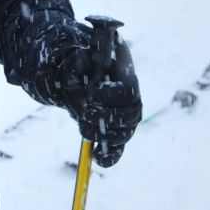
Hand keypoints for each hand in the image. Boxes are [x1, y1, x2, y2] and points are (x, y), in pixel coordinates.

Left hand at [49, 31, 141, 167]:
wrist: (78, 77)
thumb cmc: (82, 62)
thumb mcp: (78, 55)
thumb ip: (80, 54)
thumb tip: (81, 52)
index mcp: (126, 77)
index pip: (129, 90)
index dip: (112, 94)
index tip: (93, 91)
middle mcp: (131, 100)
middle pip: (131, 116)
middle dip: (106, 117)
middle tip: (85, 111)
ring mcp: (125, 119)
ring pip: (125, 135)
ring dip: (103, 135)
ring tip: (83, 127)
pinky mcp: (115, 133)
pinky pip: (118, 150)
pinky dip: (109, 157)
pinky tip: (96, 157)